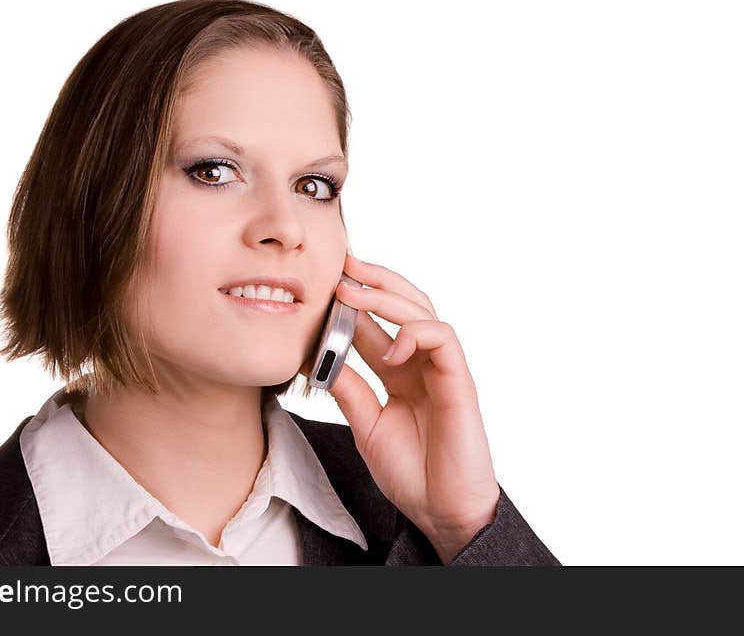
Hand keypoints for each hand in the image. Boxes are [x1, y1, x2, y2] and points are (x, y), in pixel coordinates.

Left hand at [327, 253, 500, 562]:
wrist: (441, 511)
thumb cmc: (411, 472)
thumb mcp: (367, 425)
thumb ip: (350, 388)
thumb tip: (318, 355)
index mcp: (399, 372)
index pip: (376, 325)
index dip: (352, 303)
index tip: (323, 284)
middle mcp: (421, 364)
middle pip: (403, 305)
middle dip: (373, 281)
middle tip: (341, 266)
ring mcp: (442, 369)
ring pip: (422, 311)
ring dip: (386, 296)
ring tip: (350, 290)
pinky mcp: (459, 381)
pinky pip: (443, 338)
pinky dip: (414, 333)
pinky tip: (390, 348)